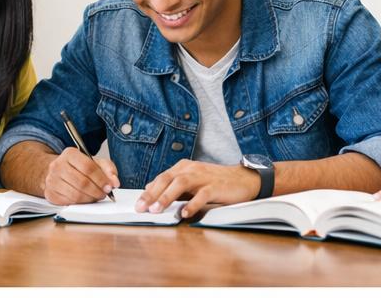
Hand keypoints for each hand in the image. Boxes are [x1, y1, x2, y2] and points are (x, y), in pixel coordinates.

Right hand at [42, 147, 119, 204]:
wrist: (59, 171)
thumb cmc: (79, 167)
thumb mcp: (95, 162)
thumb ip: (108, 169)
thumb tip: (114, 182)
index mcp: (70, 154)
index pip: (88, 167)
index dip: (101, 179)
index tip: (109, 186)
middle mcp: (57, 166)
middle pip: (82, 182)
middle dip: (96, 191)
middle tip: (104, 194)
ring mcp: (52, 180)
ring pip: (75, 195)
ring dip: (90, 199)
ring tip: (96, 196)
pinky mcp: (50, 194)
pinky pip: (68, 202)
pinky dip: (80, 203)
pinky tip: (85, 199)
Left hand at [135, 159, 259, 217]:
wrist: (243, 179)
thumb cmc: (216, 182)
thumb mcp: (191, 181)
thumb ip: (172, 186)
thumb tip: (149, 190)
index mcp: (183, 167)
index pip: (161, 178)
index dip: (147, 192)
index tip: (137, 205)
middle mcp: (191, 169)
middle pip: (167, 179)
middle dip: (152, 194)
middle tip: (141, 208)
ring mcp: (204, 177)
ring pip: (181, 183)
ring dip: (167, 197)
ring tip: (156, 210)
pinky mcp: (216, 186)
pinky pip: (202, 194)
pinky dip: (192, 204)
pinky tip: (184, 213)